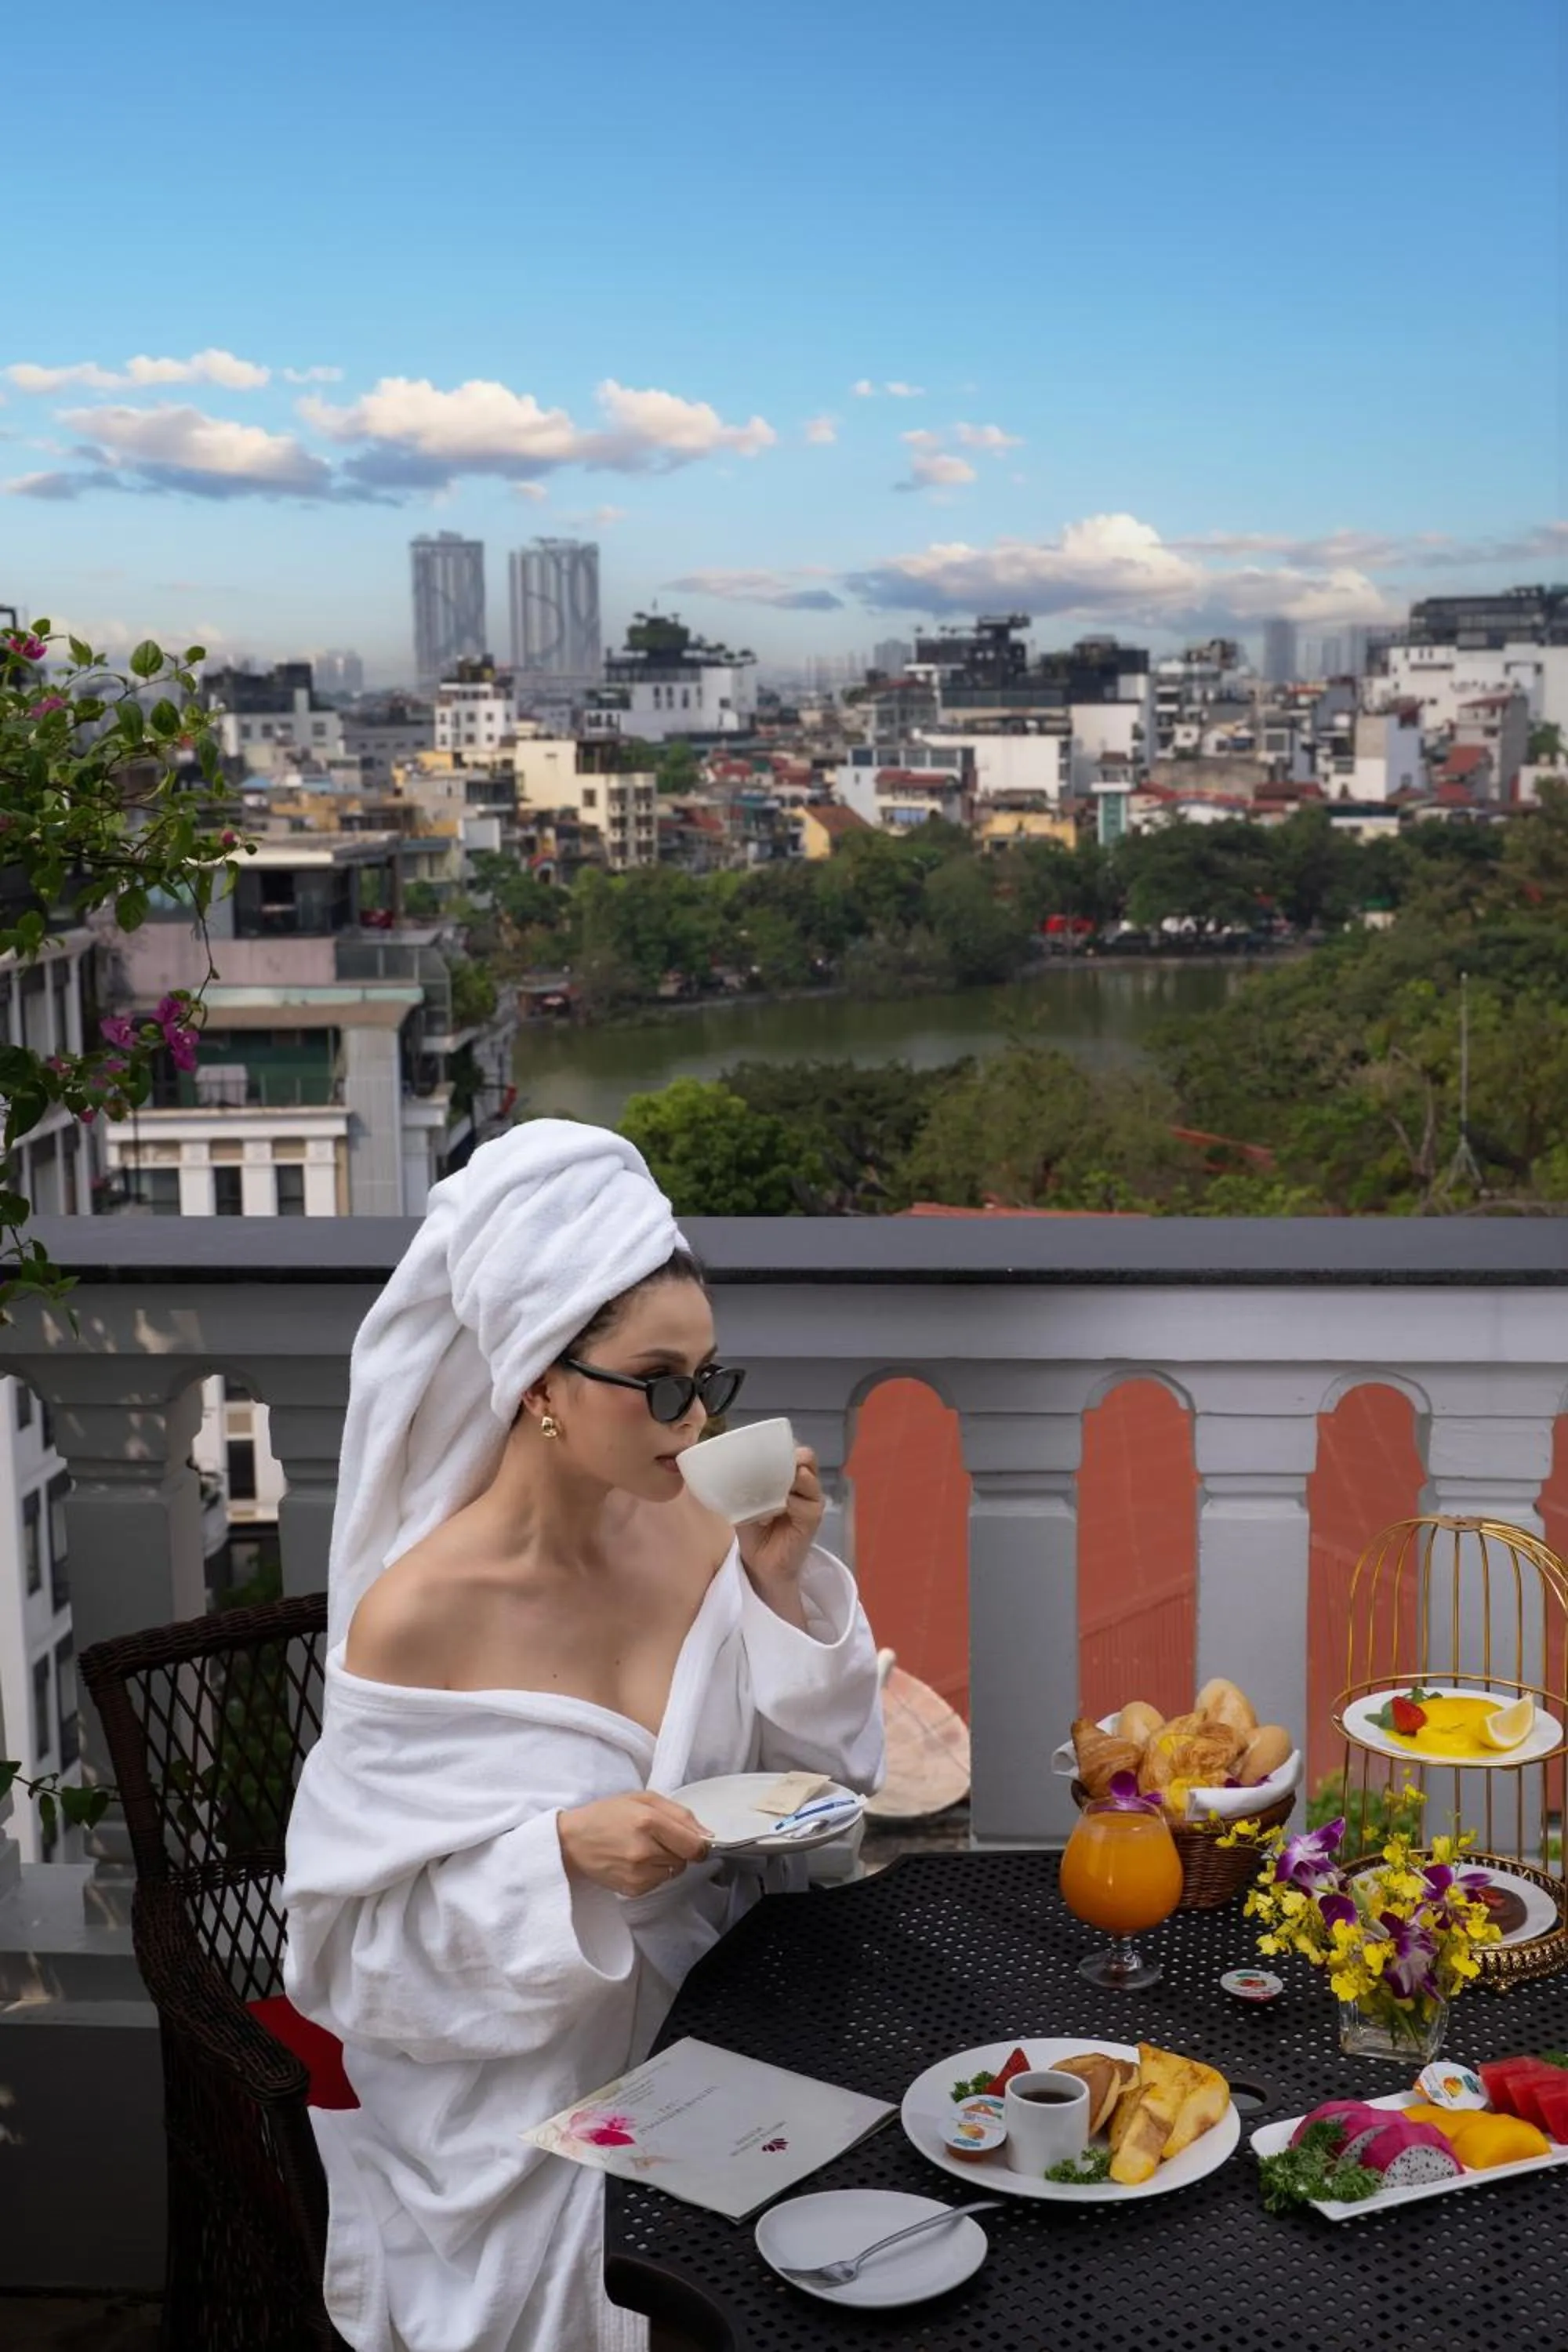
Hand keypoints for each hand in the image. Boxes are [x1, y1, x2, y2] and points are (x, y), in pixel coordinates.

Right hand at [556, 1793, 711, 1897]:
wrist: (571, 1841)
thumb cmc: (607, 1815)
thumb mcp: (643, 1799)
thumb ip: (680, 1813)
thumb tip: (708, 1835)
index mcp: (648, 1821)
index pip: (694, 1844)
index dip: (698, 1843)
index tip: (691, 1839)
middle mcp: (644, 1850)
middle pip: (685, 1859)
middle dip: (678, 1848)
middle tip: (657, 1838)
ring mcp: (638, 1873)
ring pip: (674, 1871)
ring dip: (665, 1861)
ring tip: (643, 1848)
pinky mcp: (632, 1889)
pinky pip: (659, 1882)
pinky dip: (653, 1873)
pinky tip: (635, 1861)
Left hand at [737, 1446, 823, 1590]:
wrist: (760, 1562)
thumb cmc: (753, 1528)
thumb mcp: (743, 1502)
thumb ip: (741, 1485)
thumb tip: (725, 1466)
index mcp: (787, 1475)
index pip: (790, 1449)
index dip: (781, 1444)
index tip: (761, 1446)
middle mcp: (803, 1483)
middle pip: (805, 1457)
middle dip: (789, 1455)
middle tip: (769, 1462)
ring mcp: (810, 1500)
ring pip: (808, 1476)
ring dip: (788, 1477)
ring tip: (770, 1488)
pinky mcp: (812, 1519)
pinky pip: (806, 1504)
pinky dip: (790, 1502)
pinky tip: (775, 1509)